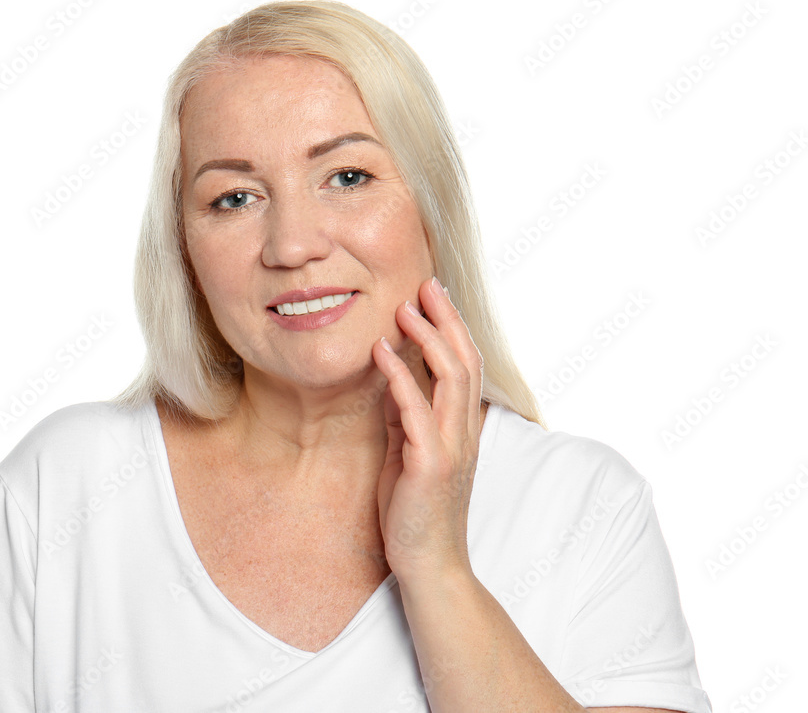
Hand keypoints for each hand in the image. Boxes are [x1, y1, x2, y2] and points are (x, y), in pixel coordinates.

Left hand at [372, 276, 483, 584]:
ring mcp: (452, 446)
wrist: (428, 564)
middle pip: (464, 360)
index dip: (452, 327)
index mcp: (462, 427)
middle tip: (425, 284)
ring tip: (403, 308)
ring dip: (427, 337)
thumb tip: (394, 382)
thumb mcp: (409, 453)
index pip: (465, 365)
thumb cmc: (415, 511)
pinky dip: (400, 377)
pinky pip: (417, 411)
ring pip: (451, 377)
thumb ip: (407, 418)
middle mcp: (464, 431)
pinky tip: (382, 351)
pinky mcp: (431, 463)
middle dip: (446, 319)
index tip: (432, 295)